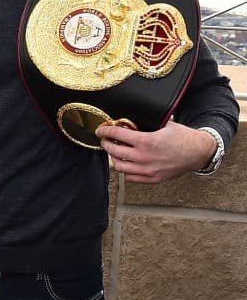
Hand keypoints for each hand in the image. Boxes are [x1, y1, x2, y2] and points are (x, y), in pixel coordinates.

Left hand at [95, 120, 216, 183]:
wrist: (199, 152)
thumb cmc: (183, 137)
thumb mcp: (164, 124)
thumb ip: (146, 123)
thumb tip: (129, 120)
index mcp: (146, 141)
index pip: (116, 135)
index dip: (105, 131)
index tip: (101, 130)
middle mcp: (144, 157)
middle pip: (114, 151)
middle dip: (106, 144)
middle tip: (105, 140)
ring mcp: (148, 170)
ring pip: (119, 167)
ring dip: (114, 158)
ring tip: (114, 152)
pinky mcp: (153, 179)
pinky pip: (130, 178)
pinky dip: (125, 171)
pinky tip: (126, 163)